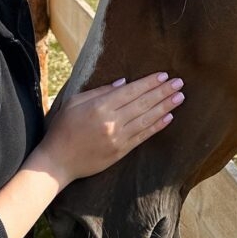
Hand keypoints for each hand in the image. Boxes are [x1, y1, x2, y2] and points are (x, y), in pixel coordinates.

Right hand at [40, 72, 184, 185]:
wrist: (57, 162)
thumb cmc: (62, 129)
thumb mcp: (74, 102)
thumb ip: (99, 91)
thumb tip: (123, 83)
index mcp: (99, 106)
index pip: (131, 91)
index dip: (149, 83)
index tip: (164, 76)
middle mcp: (112, 122)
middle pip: (143, 103)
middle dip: (163, 92)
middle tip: (179, 83)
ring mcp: (118, 138)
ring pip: (147, 119)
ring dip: (165, 107)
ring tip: (179, 97)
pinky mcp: (120, 152)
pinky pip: (143, 137)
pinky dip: (156, 126)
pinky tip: (168, 117)